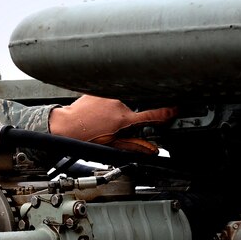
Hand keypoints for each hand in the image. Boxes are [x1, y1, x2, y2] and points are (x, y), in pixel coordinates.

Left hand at [49, 96, 176, 153]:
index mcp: (123, 119)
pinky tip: (96, 112)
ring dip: (115, 111)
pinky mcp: (100, 89)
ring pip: (121, 102)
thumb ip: (135, 146)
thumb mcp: (112, 145)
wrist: (65, 126)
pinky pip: (109, 95)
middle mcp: (118, 104)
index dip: (166, 113)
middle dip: (127, 118)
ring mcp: (109, 95)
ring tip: (101, 120)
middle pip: (133, 109)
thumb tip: (152, 150)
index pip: (152, 116)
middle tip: (112, 127)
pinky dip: (106, 103)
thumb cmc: (85, 137)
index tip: (175, 110)